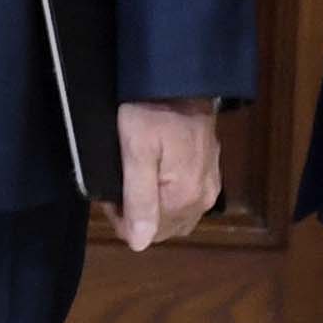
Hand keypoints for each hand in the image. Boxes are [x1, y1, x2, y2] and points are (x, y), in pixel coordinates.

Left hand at [115, 99, 223, 249]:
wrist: (181, 78)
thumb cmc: (152, 111)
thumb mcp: (136, 152)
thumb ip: (139, 199)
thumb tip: (139, 245)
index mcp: (185, 199)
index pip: (148, 234)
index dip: (123, 219)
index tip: (110, 195)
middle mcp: (204, 199)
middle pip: (165, 228)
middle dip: (140, 214)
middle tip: (120, 185)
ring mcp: (211, 184)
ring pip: (177, 215)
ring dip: (155, 206)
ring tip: (136, 178)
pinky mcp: (212, 170)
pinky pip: (189, 199)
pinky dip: (170, 195)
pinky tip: (157, 174)